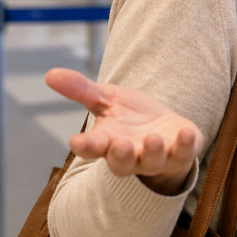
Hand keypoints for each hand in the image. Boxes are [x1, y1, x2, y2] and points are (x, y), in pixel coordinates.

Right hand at [45, 68, 203, 195]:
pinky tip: (187, 132)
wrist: (166, 130)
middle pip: (121, 163)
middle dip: (121, 155)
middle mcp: (131, 155)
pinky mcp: (181, 153)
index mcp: (107, 142)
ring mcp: (157, 157)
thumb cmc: (131, 117)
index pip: (91, 148)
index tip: (76, 142)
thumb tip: (50, 73)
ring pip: (152, 162)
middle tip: (121, 144)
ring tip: (153, 137)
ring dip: (153, 151)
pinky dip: (187, 145)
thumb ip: (82, 90)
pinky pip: (185, 153)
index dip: (85, 146)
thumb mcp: (107, 99)